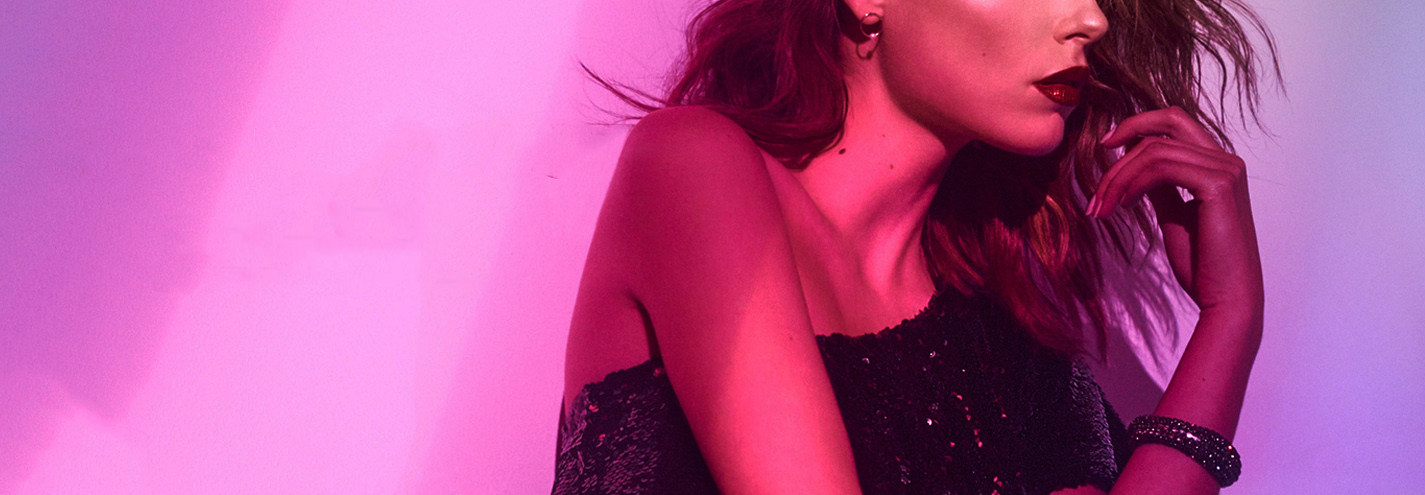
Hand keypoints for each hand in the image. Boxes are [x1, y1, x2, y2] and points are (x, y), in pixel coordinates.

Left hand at [1087, 107, 1263, 322]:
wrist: (1225, 298)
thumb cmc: (1202, 264)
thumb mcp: (1174, 216)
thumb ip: (1160, 188)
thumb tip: (1135, 168)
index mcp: (1219, 165)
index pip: (1175, 122)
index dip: (1137, 125)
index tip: (1106, 145)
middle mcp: (1226, 160)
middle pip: (1165, 126)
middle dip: (1124, 146)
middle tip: (1097, 179)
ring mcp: (1226, 170)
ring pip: (1155, 150)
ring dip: (1119, 177)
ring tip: (1102, 207)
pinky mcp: (1219, 185)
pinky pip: (1162, 168)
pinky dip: (1134, 182)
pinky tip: (1122, 204)